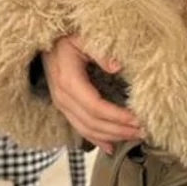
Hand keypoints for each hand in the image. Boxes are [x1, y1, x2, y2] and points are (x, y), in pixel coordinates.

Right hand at [42, 35, 142, 154]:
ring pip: (87, 129)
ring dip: (111, 136)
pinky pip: (79, 128)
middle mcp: (63, 98)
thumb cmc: (65, 39)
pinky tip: (110, 147)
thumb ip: (100, 52)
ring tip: (134, 137)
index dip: (117, 116)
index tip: (137, 119)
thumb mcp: (81, 38)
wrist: (44, 44)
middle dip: (119, 129)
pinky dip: (96, 140)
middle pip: (93, 122)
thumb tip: (117, 66)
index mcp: (69, 82)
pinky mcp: (64, 108)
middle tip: (142, 131)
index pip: (95, 107)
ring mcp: (62, 105)